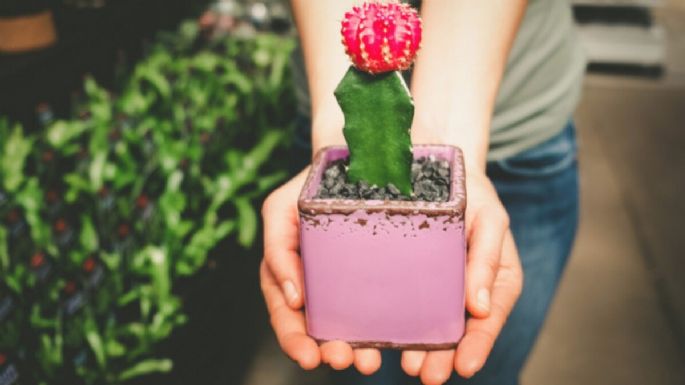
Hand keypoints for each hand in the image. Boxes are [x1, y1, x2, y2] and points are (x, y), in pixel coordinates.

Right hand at [260, 169, 382, 373]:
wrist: (360, 154)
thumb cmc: (315, 182)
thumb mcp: (280, 208)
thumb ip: (277, 247)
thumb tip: (297, 299)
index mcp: (288, 266)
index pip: (284, 309)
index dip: (292, 335)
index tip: (309, 353)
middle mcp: (313, 276)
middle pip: (312, 323)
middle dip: (322, 348)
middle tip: (340, 360)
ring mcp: (341, 275)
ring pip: (341, 318)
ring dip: (350, 345)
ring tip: (365, 362)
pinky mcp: (373, 271)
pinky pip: (373, 302)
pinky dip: (377, 325)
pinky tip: (389, 341)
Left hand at [400, 169, 523, 383]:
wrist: (437, 166)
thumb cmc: (472, 192)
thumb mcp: (489, 217)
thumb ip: (488, 257)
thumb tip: (479, 309)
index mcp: (492, 279)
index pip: (489, 318)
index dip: (479, 345)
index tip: (464, 366)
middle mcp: (463, 288)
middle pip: (456, 329)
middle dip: (443, 354)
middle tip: (428, 373)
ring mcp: (433, 284)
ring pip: (426, 322)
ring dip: (417, 346)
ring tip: (405, 363)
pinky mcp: (404, 276)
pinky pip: (398, 301)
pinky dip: (389, 320)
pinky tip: (376, 335)